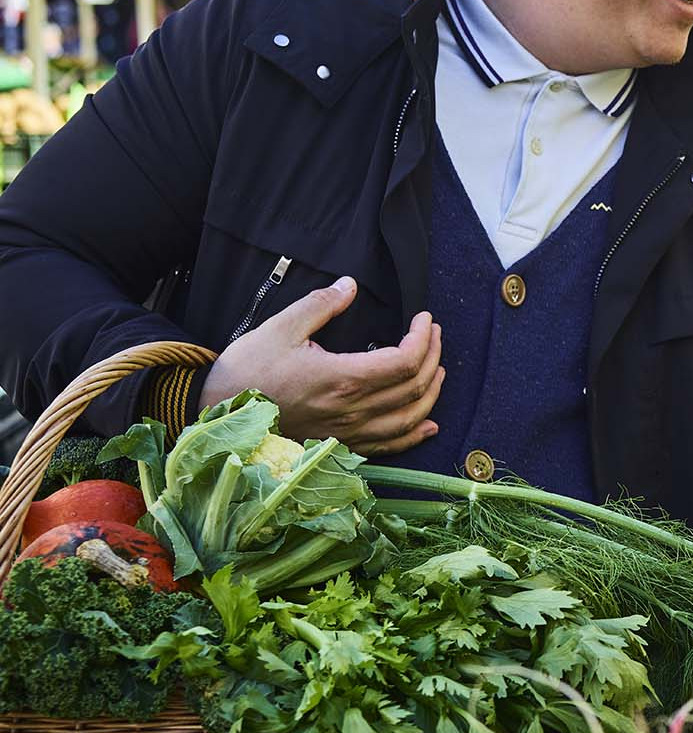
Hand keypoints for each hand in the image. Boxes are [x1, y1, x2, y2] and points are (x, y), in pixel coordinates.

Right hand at [201, 276, 445, 455]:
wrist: (215, 416)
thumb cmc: (245, 372)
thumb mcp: (280, 327)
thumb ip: (320, 305)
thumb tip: (349, 285)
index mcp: (341, 379)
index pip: (405, 361)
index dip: (423, 338)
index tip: (424, 318)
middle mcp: (351, 411)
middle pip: (414, 387)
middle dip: (433, 356)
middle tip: (432, 333)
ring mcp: (347, 433)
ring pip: (408, 418)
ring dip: (431, 393)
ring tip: (437, 368)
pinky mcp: (339, 446)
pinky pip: (388, 447)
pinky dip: (414, 435)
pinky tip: (428, 425)